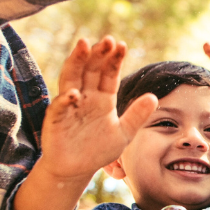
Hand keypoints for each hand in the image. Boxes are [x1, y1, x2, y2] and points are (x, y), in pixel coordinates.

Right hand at [35, 37, 157, 182]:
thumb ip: (137, 115)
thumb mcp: (124, 133)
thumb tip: (154, 97)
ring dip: (76, 61)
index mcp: (102, 98)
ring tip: (84, 45)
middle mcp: (85, 96)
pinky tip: (74, 93)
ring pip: (71, 78)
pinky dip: (65, 99)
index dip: (114, 59)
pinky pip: (60, 107)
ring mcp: (69, 106)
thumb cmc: (97, 150)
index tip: (122, 45)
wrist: (77, 170)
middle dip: (98, 54)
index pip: (108, 73)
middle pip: (90, 69)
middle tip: (107, 40)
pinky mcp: (56, 120)